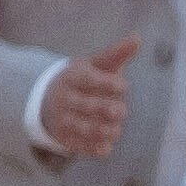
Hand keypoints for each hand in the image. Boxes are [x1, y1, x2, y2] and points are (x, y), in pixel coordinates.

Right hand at [39, 36, 136, 160]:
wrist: (47, 101)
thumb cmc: (81, 79)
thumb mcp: (95, 64)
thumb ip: (116, 54)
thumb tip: (137, 38)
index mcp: (72, 77)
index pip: (88, 80)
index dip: (107, 84)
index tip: (123, 86)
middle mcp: (65, 98)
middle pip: (85, 105)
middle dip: (104, 109)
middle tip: (120, 111)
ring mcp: (63, 119)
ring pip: (82, 127)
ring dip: (101, 130)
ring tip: (116, 130)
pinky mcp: (65, 137)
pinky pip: (79, 145)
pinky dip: (93, 148)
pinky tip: (106, 146)